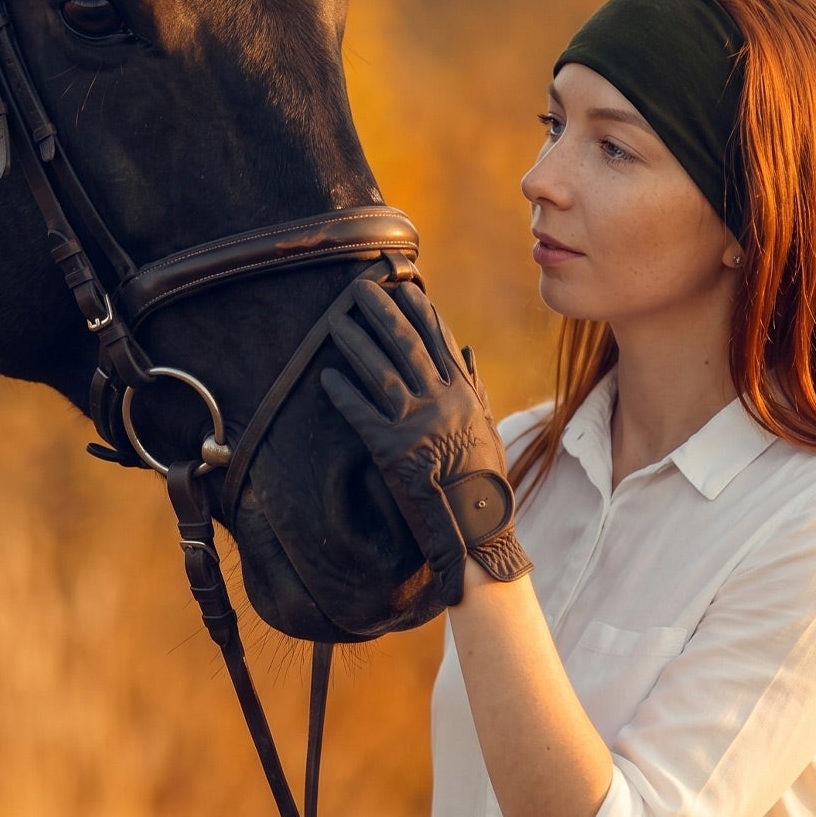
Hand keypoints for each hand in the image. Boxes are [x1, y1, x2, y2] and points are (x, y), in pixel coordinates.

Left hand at [320, 279, 532, 604]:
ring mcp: (418, 424)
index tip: (404, 287)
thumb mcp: (489, 428)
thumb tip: (467, 351)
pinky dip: (344, 393)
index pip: (440, 342)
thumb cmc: (485, 481)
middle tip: (359, 288)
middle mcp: (443, 402)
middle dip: (381, 313)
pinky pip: (363, 414)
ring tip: (334, 320)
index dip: (420, 312)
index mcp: (466, 394)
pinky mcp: (393, 451)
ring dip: (355, 342)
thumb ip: (476, 387)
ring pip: (380, 372)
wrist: (478, 529)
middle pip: (406, 346)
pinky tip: (326, 375)